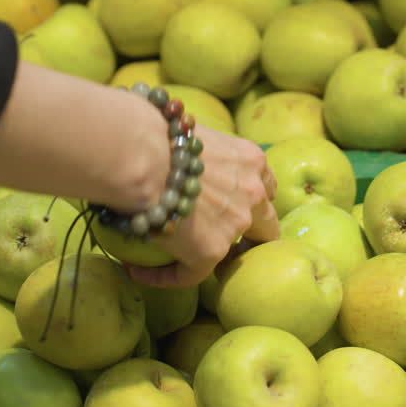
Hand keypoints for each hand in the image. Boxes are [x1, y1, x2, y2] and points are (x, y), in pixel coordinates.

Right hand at [124, 124, 278, 288]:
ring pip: (234, 252)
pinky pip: (190, 275)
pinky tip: (139, 273)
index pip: (263, 183)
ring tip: (182, 260)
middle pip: (266, 221)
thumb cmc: (155, 132)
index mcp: (250, 160)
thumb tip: (162, 145)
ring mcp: (235, 224)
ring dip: (212, 256)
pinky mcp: (211, 251)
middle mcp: (252, 192)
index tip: (230, 202)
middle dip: (252, 231)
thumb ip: (192, 146)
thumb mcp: (192, 131)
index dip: (251, 196)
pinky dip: (164, 276)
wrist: (145, 154)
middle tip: (223, 238)